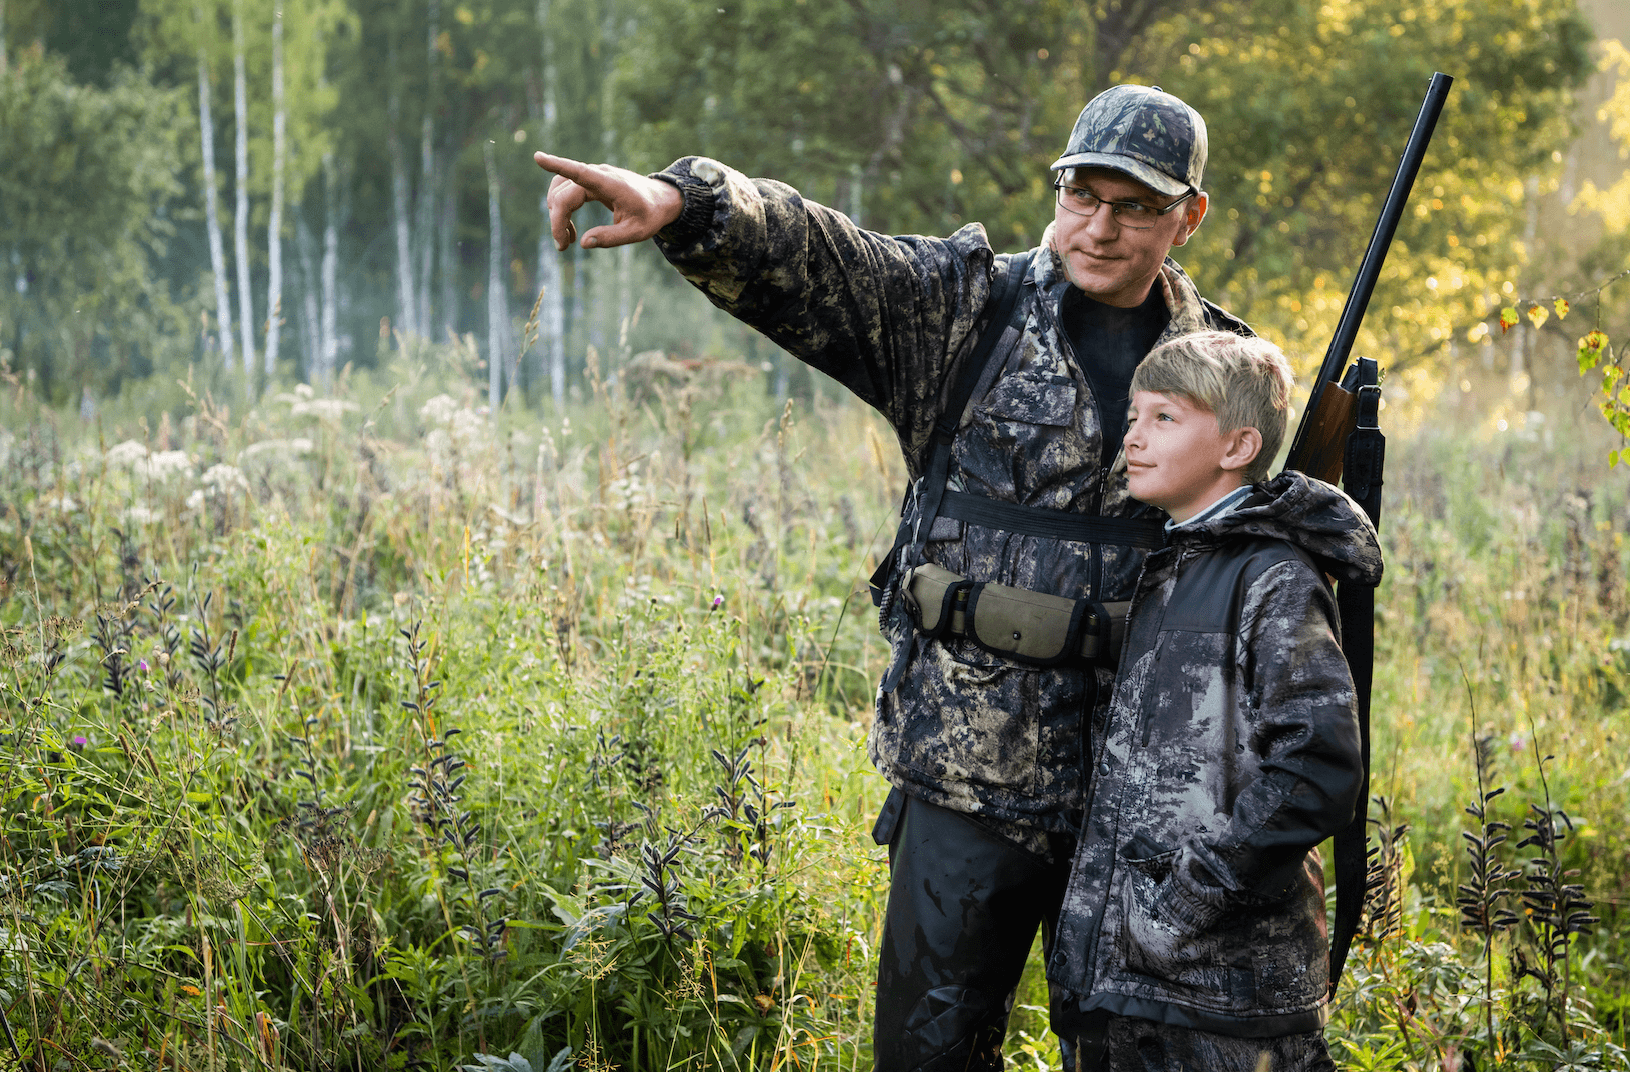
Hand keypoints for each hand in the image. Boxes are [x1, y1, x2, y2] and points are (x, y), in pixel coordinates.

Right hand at [533, 151, 685, 251]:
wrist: (660, 199)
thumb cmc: (650, 215)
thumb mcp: (636, 232)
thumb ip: (610, 238)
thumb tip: (583, 243)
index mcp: (610, 184)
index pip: (579, 172)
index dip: (558, 165)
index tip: (538, 157)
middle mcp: (598, 175)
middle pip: (563, 194)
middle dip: (557, 221)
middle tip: (562, 248)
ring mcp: (593, 175)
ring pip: (560, 191)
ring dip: (557, 214)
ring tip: (566, 240)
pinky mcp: (590, 180)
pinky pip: (566, 190)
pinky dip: (562, 209)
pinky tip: (570, 230)